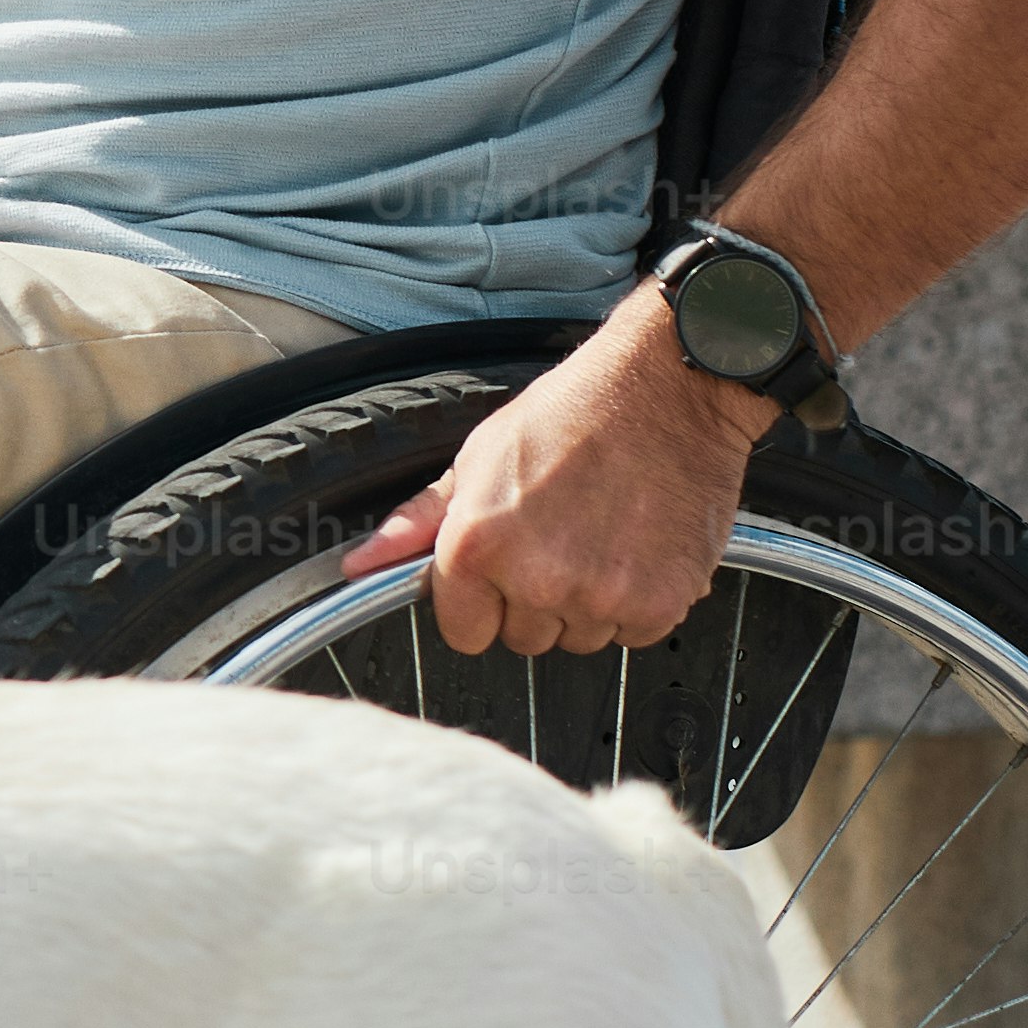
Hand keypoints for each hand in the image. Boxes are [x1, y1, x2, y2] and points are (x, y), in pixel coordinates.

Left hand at [330, 295, 772, 655]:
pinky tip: (636, 546)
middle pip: (523, 638)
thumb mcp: (478, 458)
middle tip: (559, 536)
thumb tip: (360, 565)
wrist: (668, 388)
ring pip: (578, 638)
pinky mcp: (658, 603)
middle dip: (535, 599)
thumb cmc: (574, 413)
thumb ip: (419, 522)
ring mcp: (600, 596)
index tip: (502, 572)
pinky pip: (632, 633)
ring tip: (600, 534)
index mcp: (479, 545)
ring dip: (587, 602)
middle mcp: (536, 578)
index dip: (480, 602)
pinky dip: (637, 601)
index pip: (463, 632)